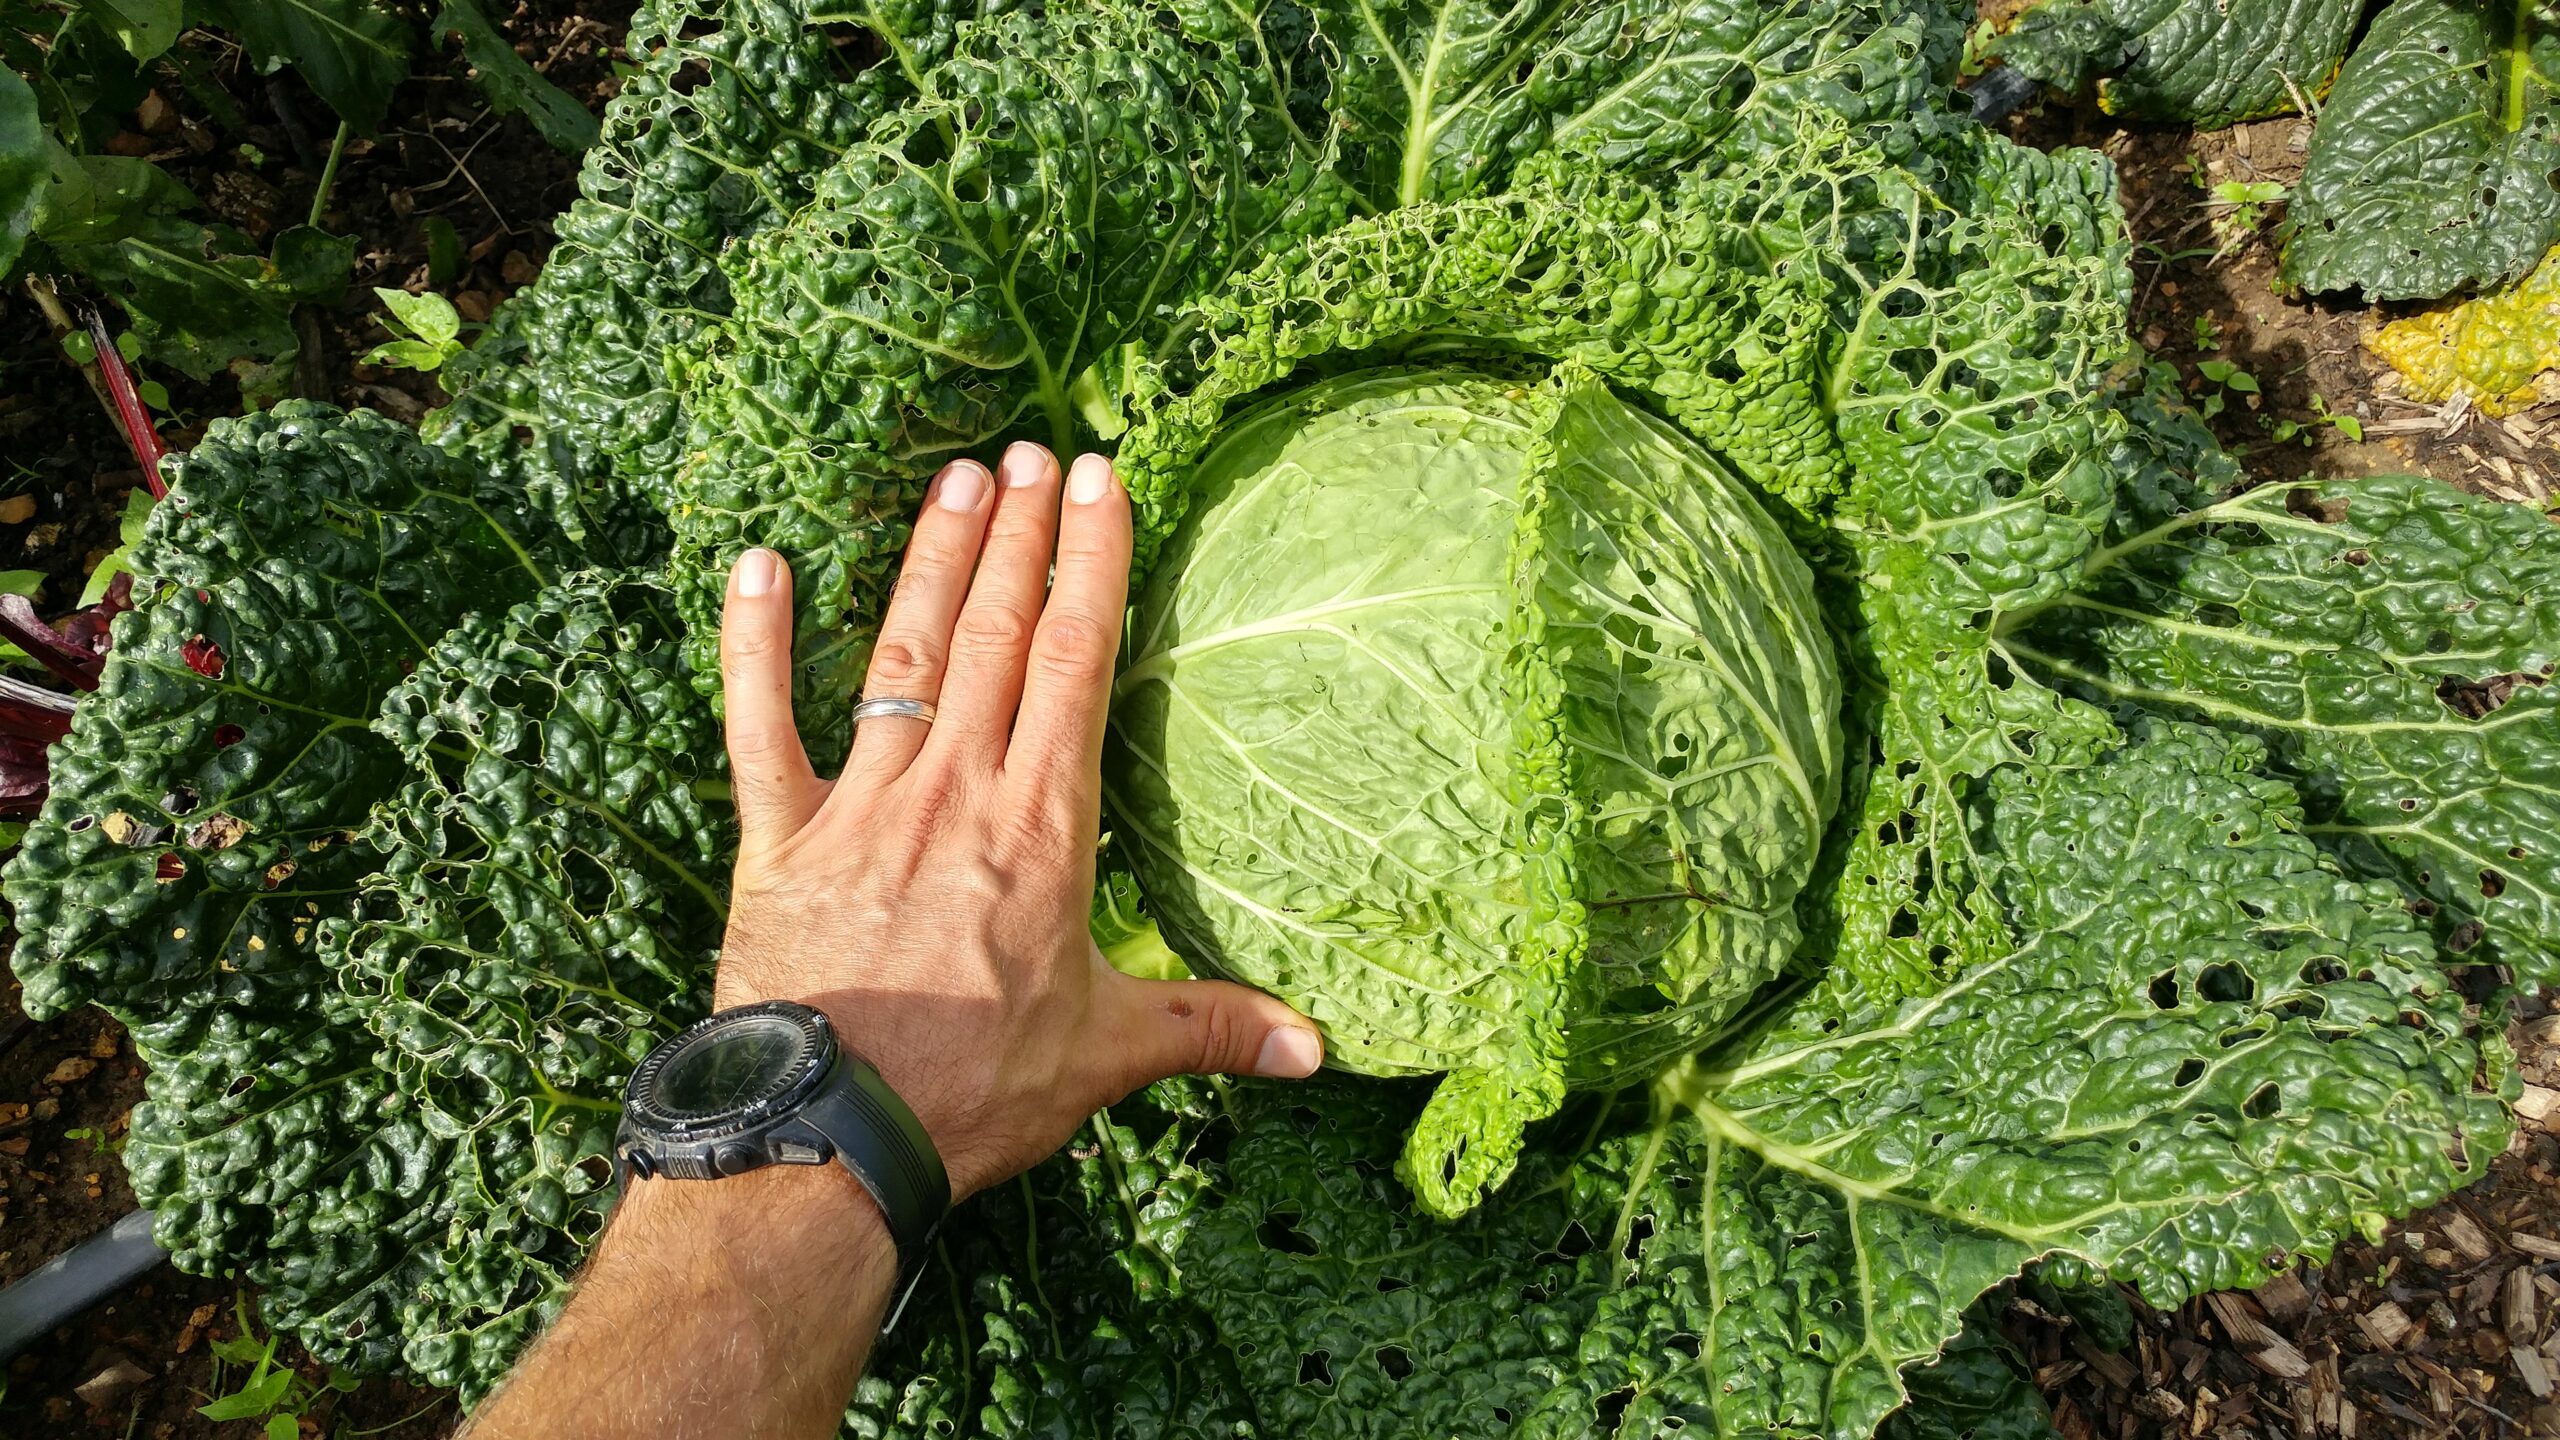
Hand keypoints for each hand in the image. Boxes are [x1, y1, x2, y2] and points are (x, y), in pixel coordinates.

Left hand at [712, 441, 1323, 1201]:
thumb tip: (1316, 1050)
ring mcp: (861, 804)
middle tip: (1034, 451)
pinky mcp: (777, 838)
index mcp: (1042, 828)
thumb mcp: (1105, 1055)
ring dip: (931, 560)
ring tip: (958, 476)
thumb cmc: (972, 1093)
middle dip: (1019, 535)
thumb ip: (1209, 1028)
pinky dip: (755, 643)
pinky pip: (758, 723)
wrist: (829, 1137)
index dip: (1089, 564)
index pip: (1074, 663)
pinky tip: (757, 564)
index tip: (1101, 482)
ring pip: (903, 651)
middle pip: (995, 633)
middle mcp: (954, 790)